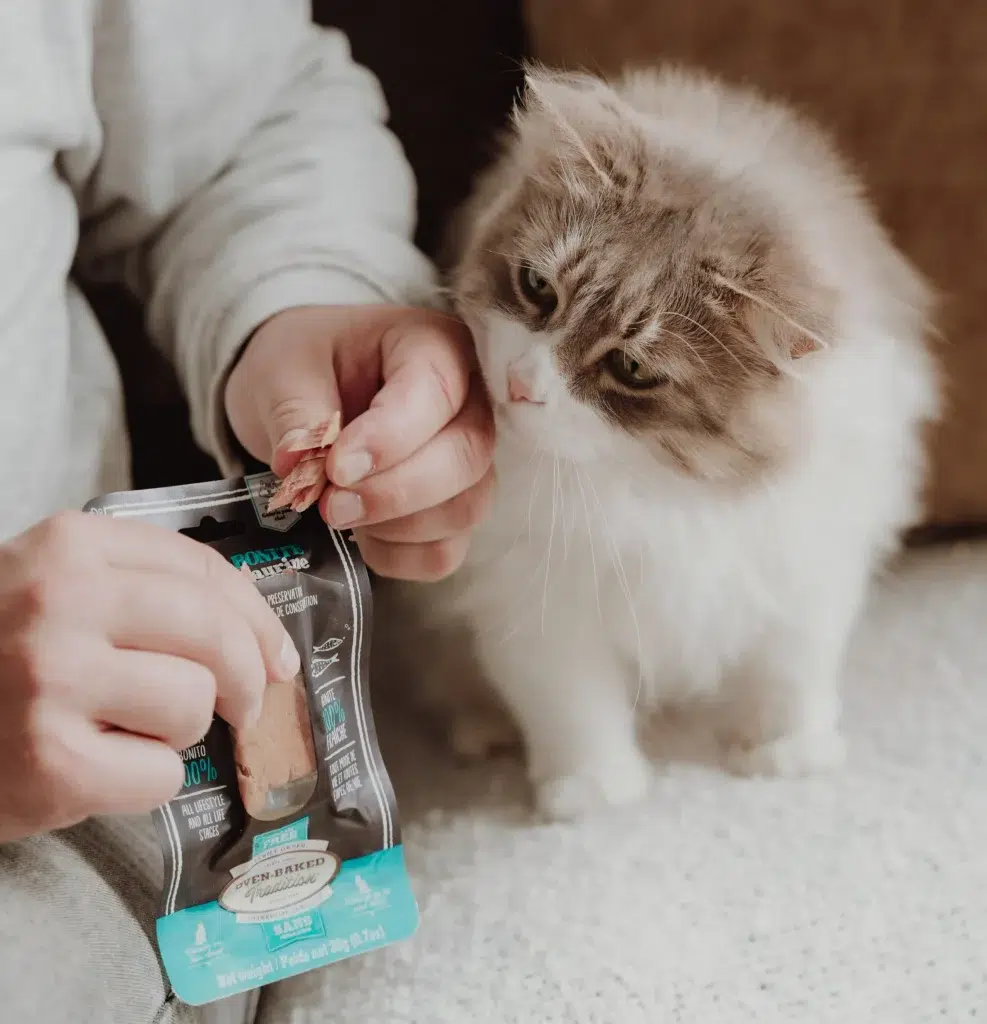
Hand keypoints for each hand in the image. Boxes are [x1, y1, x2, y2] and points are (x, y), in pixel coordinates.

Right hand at [0, 512, 299, 841]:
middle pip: (214, 634)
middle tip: (245, 704)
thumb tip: (262, 640)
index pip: (205, 571)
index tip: (278, 653)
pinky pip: (161, 774)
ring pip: (193, 704)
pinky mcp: (49, 763)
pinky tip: (97, 769)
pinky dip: (145, 782)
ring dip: (178, 730)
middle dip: (247, 678)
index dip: (259, 618)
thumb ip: (144, 589)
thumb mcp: (55, 588)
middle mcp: (62, 601)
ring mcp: (52, 680)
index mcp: (71, 545)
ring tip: (125, 731)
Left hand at [225, 305, 494, 580]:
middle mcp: (470, 402)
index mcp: (433, 346)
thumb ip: (297, 414)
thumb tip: (299, 465)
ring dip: (398, 527)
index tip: (336, 468)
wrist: (307, 386)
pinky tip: (362, 536)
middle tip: (329, 504)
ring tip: (337, 514)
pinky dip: (402, 555)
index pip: (436, 393)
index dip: (390, 439)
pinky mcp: (454, 508)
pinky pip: (448, 550)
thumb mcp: (284, 372)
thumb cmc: (306, 364)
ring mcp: (469, 460)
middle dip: (394, 492)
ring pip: (465, 508)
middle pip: (465, 458)